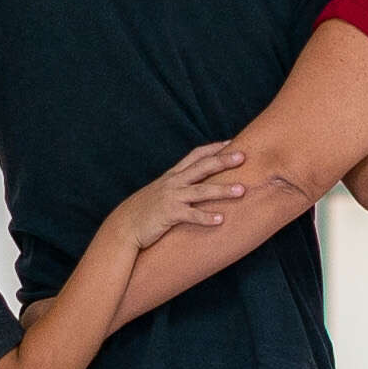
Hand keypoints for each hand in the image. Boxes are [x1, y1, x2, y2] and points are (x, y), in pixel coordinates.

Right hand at [102, 144, 247, 249]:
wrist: (124, 226)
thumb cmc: (145, 210)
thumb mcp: (161, 191)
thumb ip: (178, 185)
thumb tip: (196, 183)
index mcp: (173, 175)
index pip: (196, 155)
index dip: (214, 148)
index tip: (232, 142)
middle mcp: (173, 182)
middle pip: (202, 167)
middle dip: (223, 161)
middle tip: (243, 156)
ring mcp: (171, 197)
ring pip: (201, 191)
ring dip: (223, 190)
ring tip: (242, 190)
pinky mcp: (169, 214)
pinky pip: (191, 215)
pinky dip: (206, 217)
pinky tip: (221, 220)